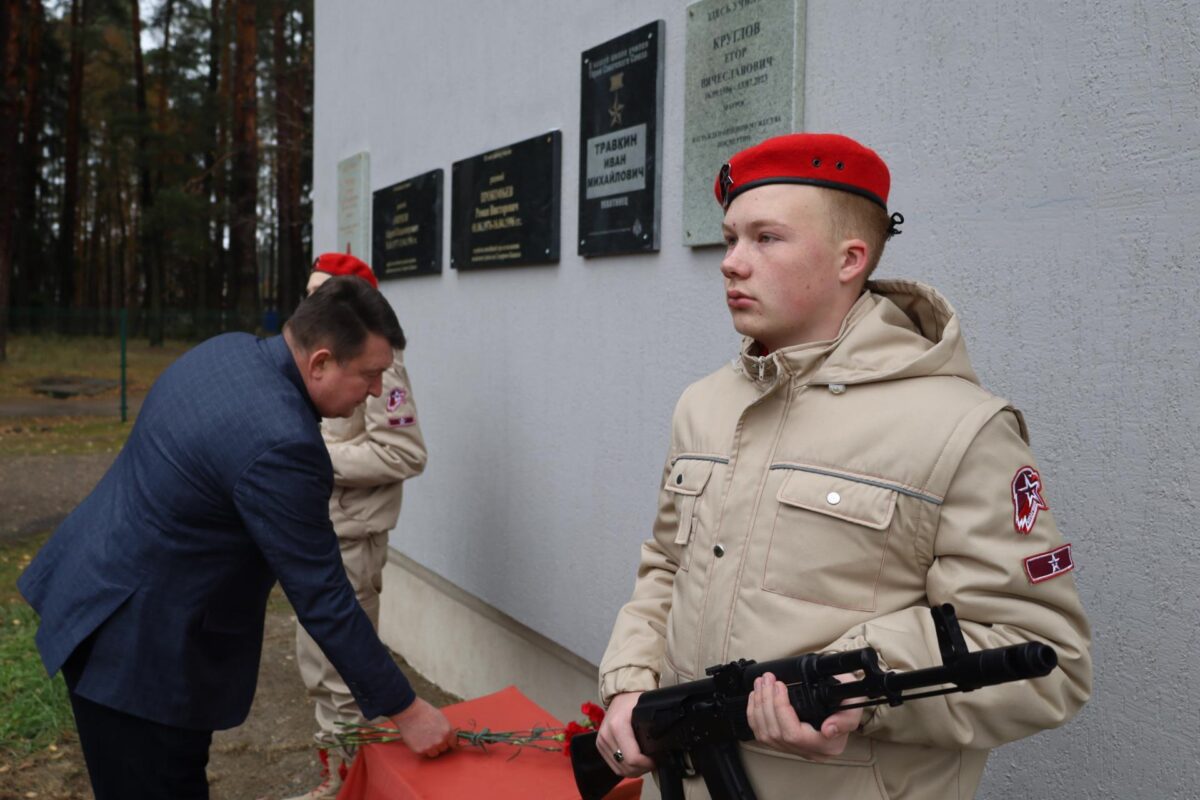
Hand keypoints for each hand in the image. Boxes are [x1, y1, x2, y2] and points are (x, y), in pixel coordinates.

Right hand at [389, 698, 455, 757]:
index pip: (453, 743)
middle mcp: (440, 741)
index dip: (449, 742)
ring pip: (434, 753)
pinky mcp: (420, 750)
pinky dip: (422, 748)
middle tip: (432, 737)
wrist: (409, 712)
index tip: (446, 741)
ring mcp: (430, 747)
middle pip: (444, 749)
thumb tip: (449, 737)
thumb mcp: (441, 718)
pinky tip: (418, 739)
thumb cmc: (425, 712)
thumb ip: (446, 730)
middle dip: (440, 744)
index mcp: (447, 732)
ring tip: (425, 738)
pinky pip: (424, 753)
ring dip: (431, 748)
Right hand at [595, 692, 653, 777]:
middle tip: (652, 762)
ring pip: (619, 769)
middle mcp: (606, 735)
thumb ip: (653, 728)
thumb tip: (663, 748)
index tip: (655, 760)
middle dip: (642, 769)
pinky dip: (625, 767)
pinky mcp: (600, 745)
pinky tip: (634, 762)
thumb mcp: (646, 711)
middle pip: (625, 766)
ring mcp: (601, 741)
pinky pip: (613, 765)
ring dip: (634, 770)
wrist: (620, 695)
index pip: (632, 758)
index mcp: (618, 726)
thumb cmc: (634, 701)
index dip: (647, 764)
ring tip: (644, 763)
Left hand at [746, 672, 863, 760]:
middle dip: (766, 701)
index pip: (794, 735)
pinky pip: (761, 734)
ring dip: (758, 706)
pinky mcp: (783, 743)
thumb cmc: (846, 701)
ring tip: (760, 683)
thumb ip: (846, 718)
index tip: (780, 685)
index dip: (781, 709)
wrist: (842, 703)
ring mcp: (795, 749)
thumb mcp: (854, 703)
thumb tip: (828, 730)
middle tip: (767, 679)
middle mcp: (809, 751)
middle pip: (776, 733)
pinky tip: (755, 697)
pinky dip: (754, 714)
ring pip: (765, 734)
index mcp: (826, 745)